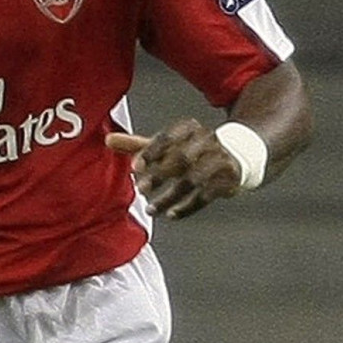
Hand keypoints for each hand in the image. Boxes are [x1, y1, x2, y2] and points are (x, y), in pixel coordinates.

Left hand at [106, 118, 240, 219]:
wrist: (235, 154)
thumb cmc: (190, 149)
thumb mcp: (166, 145)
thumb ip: (137, 145)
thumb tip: (107, 139)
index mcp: (188, 128)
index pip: (167, 138)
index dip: (150, 152)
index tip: (133, 168)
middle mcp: (206, 140)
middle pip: (180, 159)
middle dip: (159, 175)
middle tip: (140, 189)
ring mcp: (219, 160)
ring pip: (191, 181)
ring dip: (169, 197)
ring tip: (151, 209)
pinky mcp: (228, 179)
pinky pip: (206, 196)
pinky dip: (187, 207)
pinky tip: (171, 214)